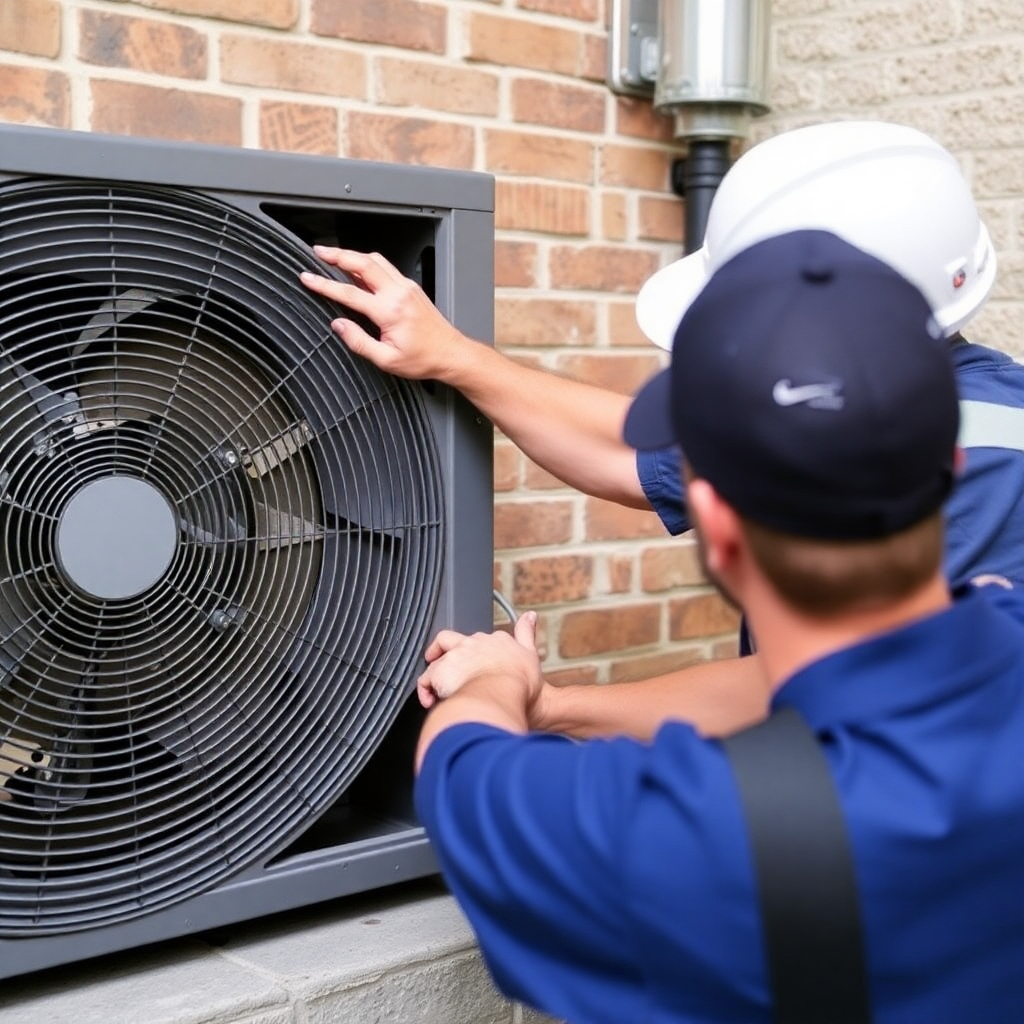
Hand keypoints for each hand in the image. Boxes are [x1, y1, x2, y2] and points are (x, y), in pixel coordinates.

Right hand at [299, 247, 471, 380]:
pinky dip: (368, 263)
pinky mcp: (411, 288)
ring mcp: (407, 287)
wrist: (451, 354)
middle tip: (318, 251)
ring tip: (333, 256)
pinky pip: (386, 268)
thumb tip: (338, 326)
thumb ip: (359, 342)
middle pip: (363, 263)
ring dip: (353, 255)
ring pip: (376, 261)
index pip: (350, 293)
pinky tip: (357, 269)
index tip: (307, 277)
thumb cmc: (424, 359)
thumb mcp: (387, 359)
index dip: (324, 285)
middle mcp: (399, 293)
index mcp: (390, 311)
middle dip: (338, 254)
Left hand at [417, 611, 541, 709]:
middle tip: (443, 664)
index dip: (475, 650)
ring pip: (435, 660)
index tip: (475, 660)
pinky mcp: (440, 673)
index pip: (480, 639)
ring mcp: (454, 657)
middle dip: (443, 650)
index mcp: (493, 640)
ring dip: (434, 673)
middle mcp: (471, 644)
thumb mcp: (530, 653)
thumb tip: (530, 615)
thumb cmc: (519, 680)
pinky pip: (426, 680)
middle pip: (450, 640)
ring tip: (435, 690)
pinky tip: (430, 701)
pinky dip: (425, 690)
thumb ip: (527, 632)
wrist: (501, 692)